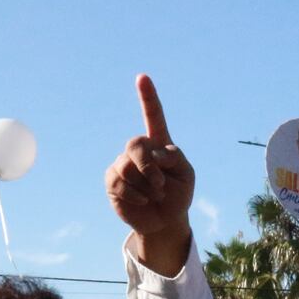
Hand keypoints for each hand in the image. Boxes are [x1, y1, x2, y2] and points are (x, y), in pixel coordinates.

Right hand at [106, 74, 194, 273]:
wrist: (165, 221)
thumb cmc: (178, 195)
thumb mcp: (186, 175)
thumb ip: (175, 158)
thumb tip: (155, 153)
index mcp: (159, 144)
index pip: (153, 116)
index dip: (148, 97)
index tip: (142, 77)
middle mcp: (138, 150)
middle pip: (135, 144)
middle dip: (148, 166)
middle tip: (161, 184)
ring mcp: (122, 163)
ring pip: (127, 166)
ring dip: (146, 186)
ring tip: (155, 195)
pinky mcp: (112, 180)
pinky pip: (119, 182)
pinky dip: (135, 195)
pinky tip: (143, 201)